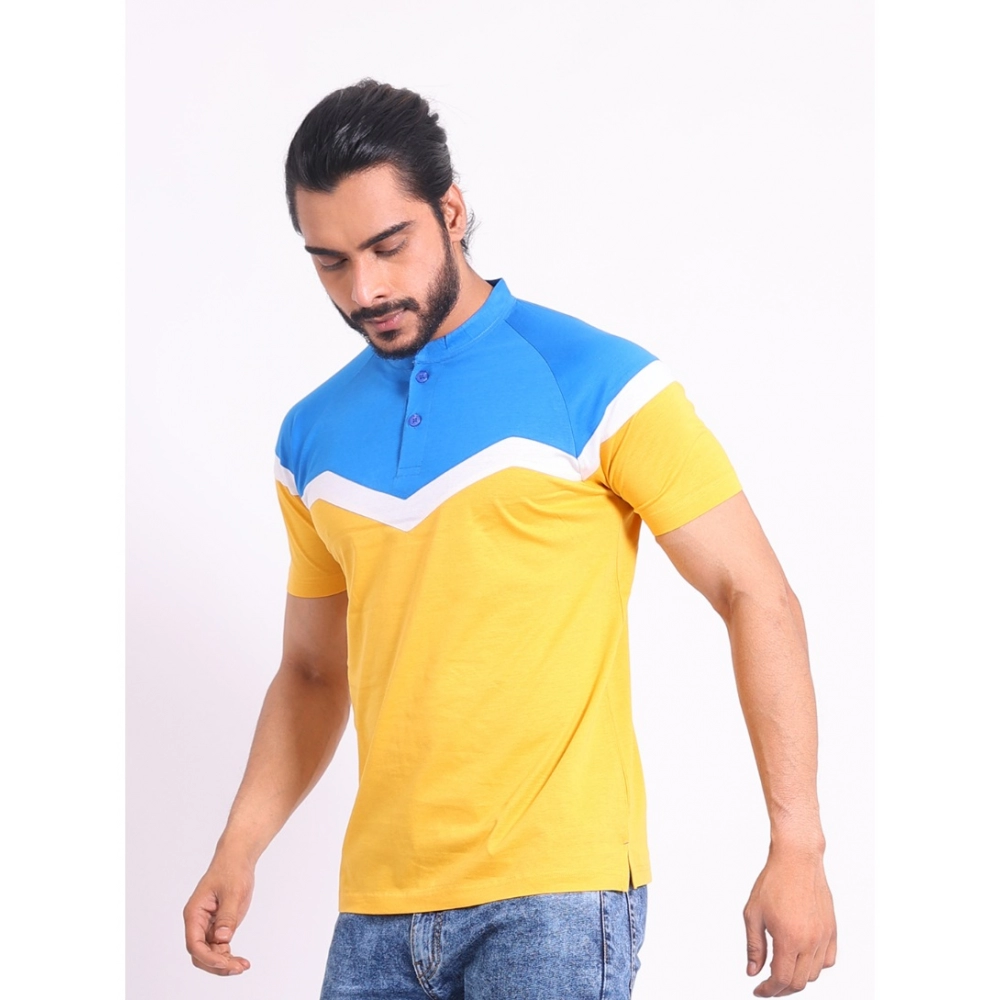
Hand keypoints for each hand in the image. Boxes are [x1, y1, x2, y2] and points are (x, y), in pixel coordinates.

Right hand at [183, 861, 254, 975]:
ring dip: (224, 963)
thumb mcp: (232, 891)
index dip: (208, 957)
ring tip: (243, 966)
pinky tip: (240, 961)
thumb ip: (227, 916)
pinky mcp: (218, 926)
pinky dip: (228, 956)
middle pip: (200, 954)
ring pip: (210, 954)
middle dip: (217, 965)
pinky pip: (219, 948)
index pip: (194, 944)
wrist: (237, 859)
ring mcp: (208, 926)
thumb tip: (223, 939)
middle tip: (239, 967)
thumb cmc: (232, 870)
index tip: (225, 962)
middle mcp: (198, 922)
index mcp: (194, 913)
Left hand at [743, 847, 835, 995]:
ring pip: (813, 974)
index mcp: (789, 939)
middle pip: (798, 982)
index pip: (781, 979)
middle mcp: (810, 942)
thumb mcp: (753, 914)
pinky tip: (801, 959)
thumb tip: (753, 972)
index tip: (759, 991)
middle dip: (781, 989)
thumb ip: (754, 947)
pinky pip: (828, 960)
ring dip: (797, 978)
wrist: (797, 859)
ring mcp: (824, 936)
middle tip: (768, 985)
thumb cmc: (773, 881)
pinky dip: (815, 966)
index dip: (768, 990)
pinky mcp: (832, 929)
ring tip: (782, 970)